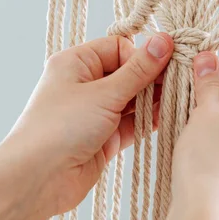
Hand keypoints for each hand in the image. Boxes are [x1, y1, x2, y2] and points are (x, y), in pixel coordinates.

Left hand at [5, 33, 173, 217]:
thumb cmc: (60, 127)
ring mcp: (94, 112)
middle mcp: (84, 85)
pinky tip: (169, 115)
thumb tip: (163, 41)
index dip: (141, 55)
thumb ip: (138, 70)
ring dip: (153, 99)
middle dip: (152, 77)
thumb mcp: (104, 93)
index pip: (118, 48)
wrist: (37, 179)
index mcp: (76, 63)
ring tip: (180, 96)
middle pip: (128, 73)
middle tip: (181, 79)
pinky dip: (148, 120)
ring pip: (132, 99)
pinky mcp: (104, 137)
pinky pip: (131, 123)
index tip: (166, 63)